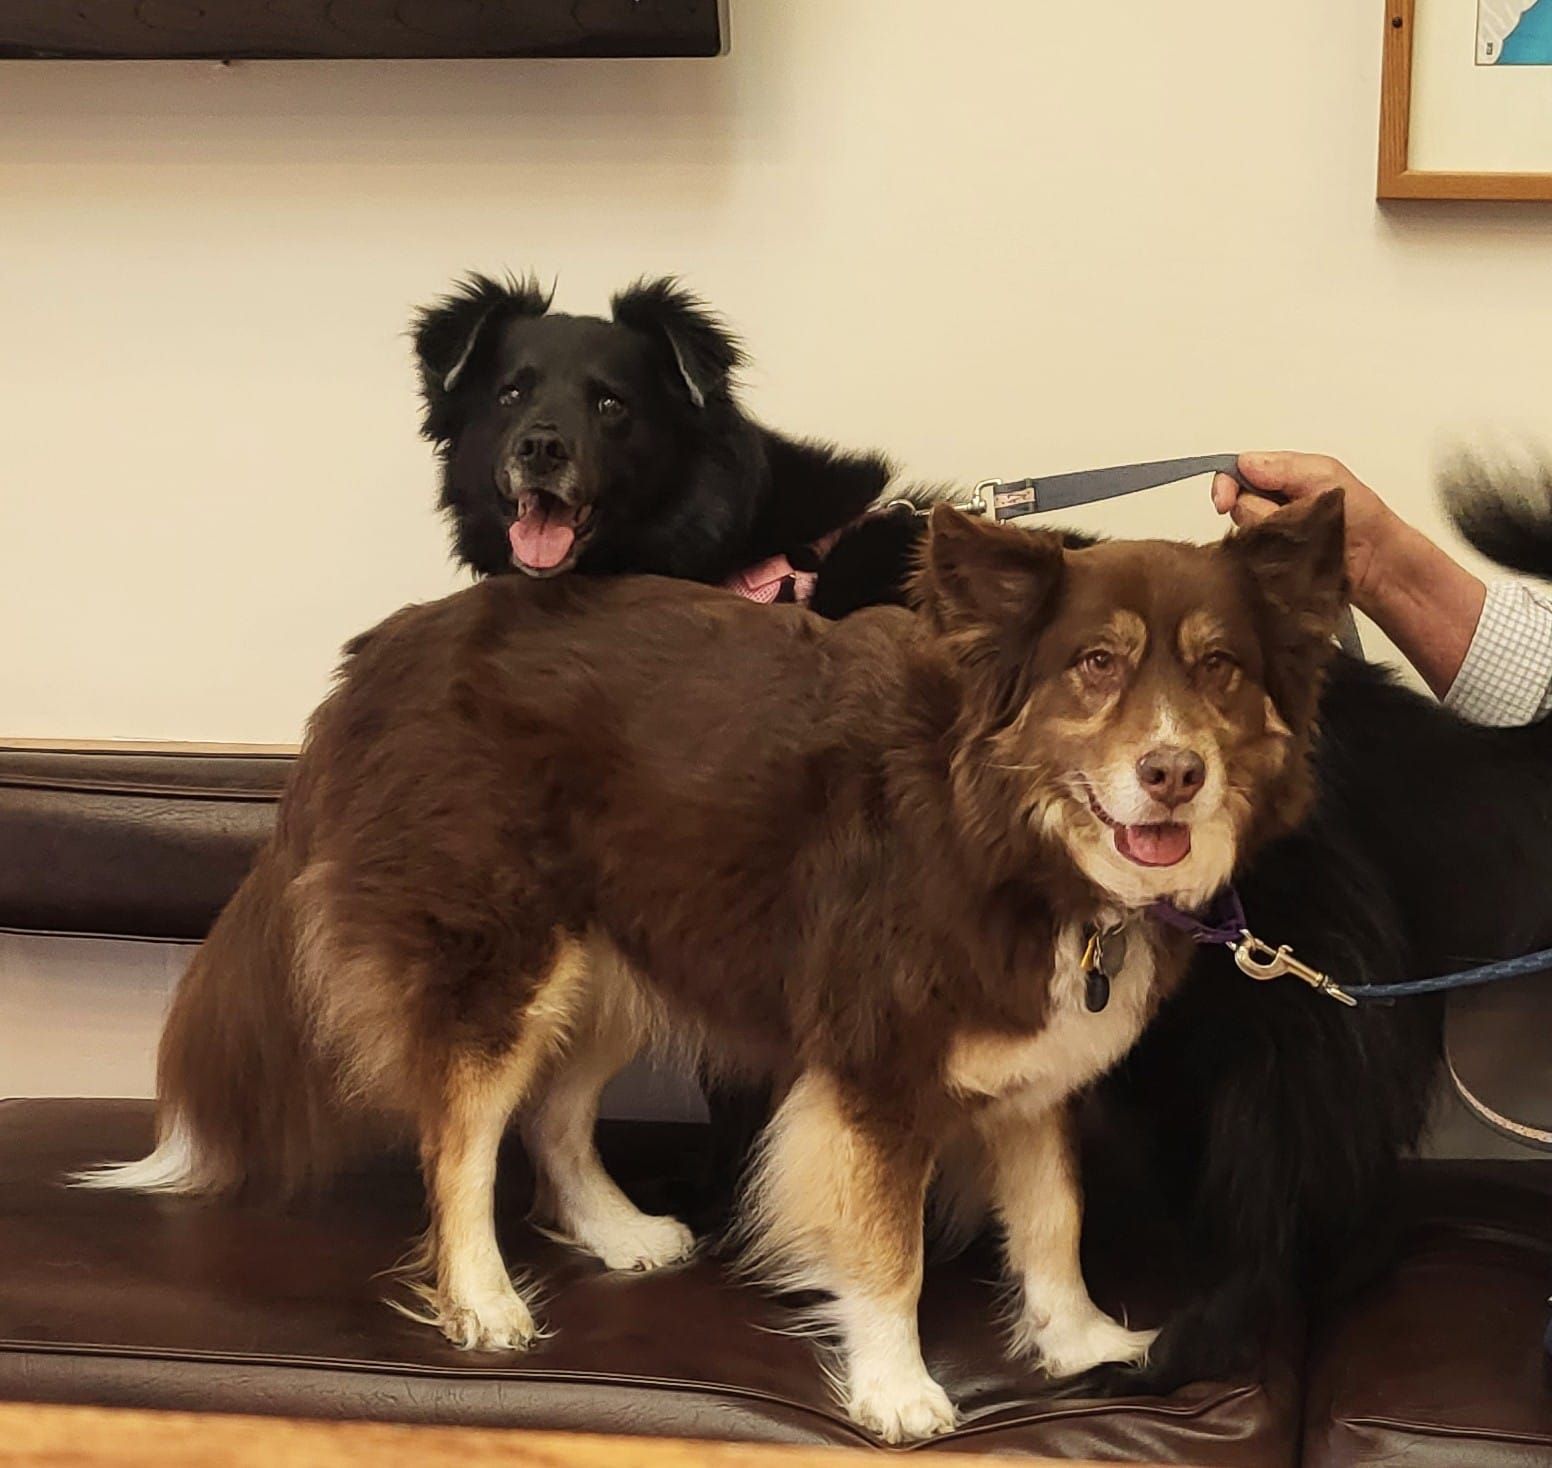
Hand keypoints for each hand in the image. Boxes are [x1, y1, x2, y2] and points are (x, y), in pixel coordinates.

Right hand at [1212, 451, 1485, 697]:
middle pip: (1236, 503)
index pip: (1235, 472)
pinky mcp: (1270, 560)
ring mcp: (1268, 534)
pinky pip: (1252, 556)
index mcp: (1280, 476)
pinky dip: (1268, 555)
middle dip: (1256, 510)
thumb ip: (1282, 467)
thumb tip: (1243, 464)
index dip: (1226, 485)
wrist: (1376, 562)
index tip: (1224, 502)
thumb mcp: (1324, 476)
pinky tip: (1291, 555)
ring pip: (1243, 531)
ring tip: (1301, 537)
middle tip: (1292, 516)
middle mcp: (1268, 503)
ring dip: (1268, 534)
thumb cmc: (1360, 516)